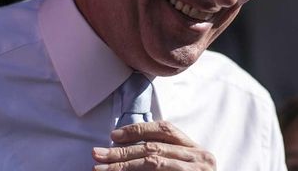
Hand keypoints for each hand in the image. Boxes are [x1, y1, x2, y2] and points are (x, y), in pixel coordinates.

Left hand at [92, 121, 215, 169]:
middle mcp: (199, 158)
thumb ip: (163, 155)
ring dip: (122, 166)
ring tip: (101, 169)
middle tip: (97, 154)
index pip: (164, 129)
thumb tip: (122, 149)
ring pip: (152, 162)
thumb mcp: (183, 166)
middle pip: (153, 147)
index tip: (114, 135)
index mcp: (196, 150)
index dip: (138, 130)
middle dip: (122, 151)